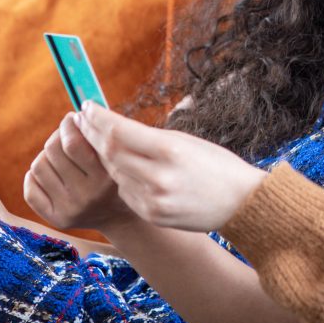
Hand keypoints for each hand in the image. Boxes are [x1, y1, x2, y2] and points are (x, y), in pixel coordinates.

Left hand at [24, 111, 135, 231]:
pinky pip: (30, 188)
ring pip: (39, 166)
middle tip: (66, 134)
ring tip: (61, 156)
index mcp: (105, 178)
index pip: (72, 143)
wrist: (119, 216)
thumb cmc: (117, 175)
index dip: (68, 124)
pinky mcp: (55, 218)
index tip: (73, 118)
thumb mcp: (116, 155)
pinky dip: (36, 175)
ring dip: (47, 155)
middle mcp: (85, 196)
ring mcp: (68, 209)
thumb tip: (74, 114)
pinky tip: (51, 172)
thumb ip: (98, 135)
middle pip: (52, 150)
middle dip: (58, 135)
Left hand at [76, 103, 265, 231]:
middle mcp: (159, 176)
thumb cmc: (216, 164)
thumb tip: (112, 126)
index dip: (98, 118)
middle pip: (110, 152)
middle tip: (82, 120)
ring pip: (115, 173)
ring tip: (98, 140)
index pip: (119, 131)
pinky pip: (126, 192)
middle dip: (92, 134)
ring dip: (104, 156)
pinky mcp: (153, 215)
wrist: (241, 202)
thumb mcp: (186, 141)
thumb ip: (149, 137)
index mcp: (170, 150)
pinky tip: (122, 167)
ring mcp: (154, 199)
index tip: (87, 107)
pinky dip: (121, 177)